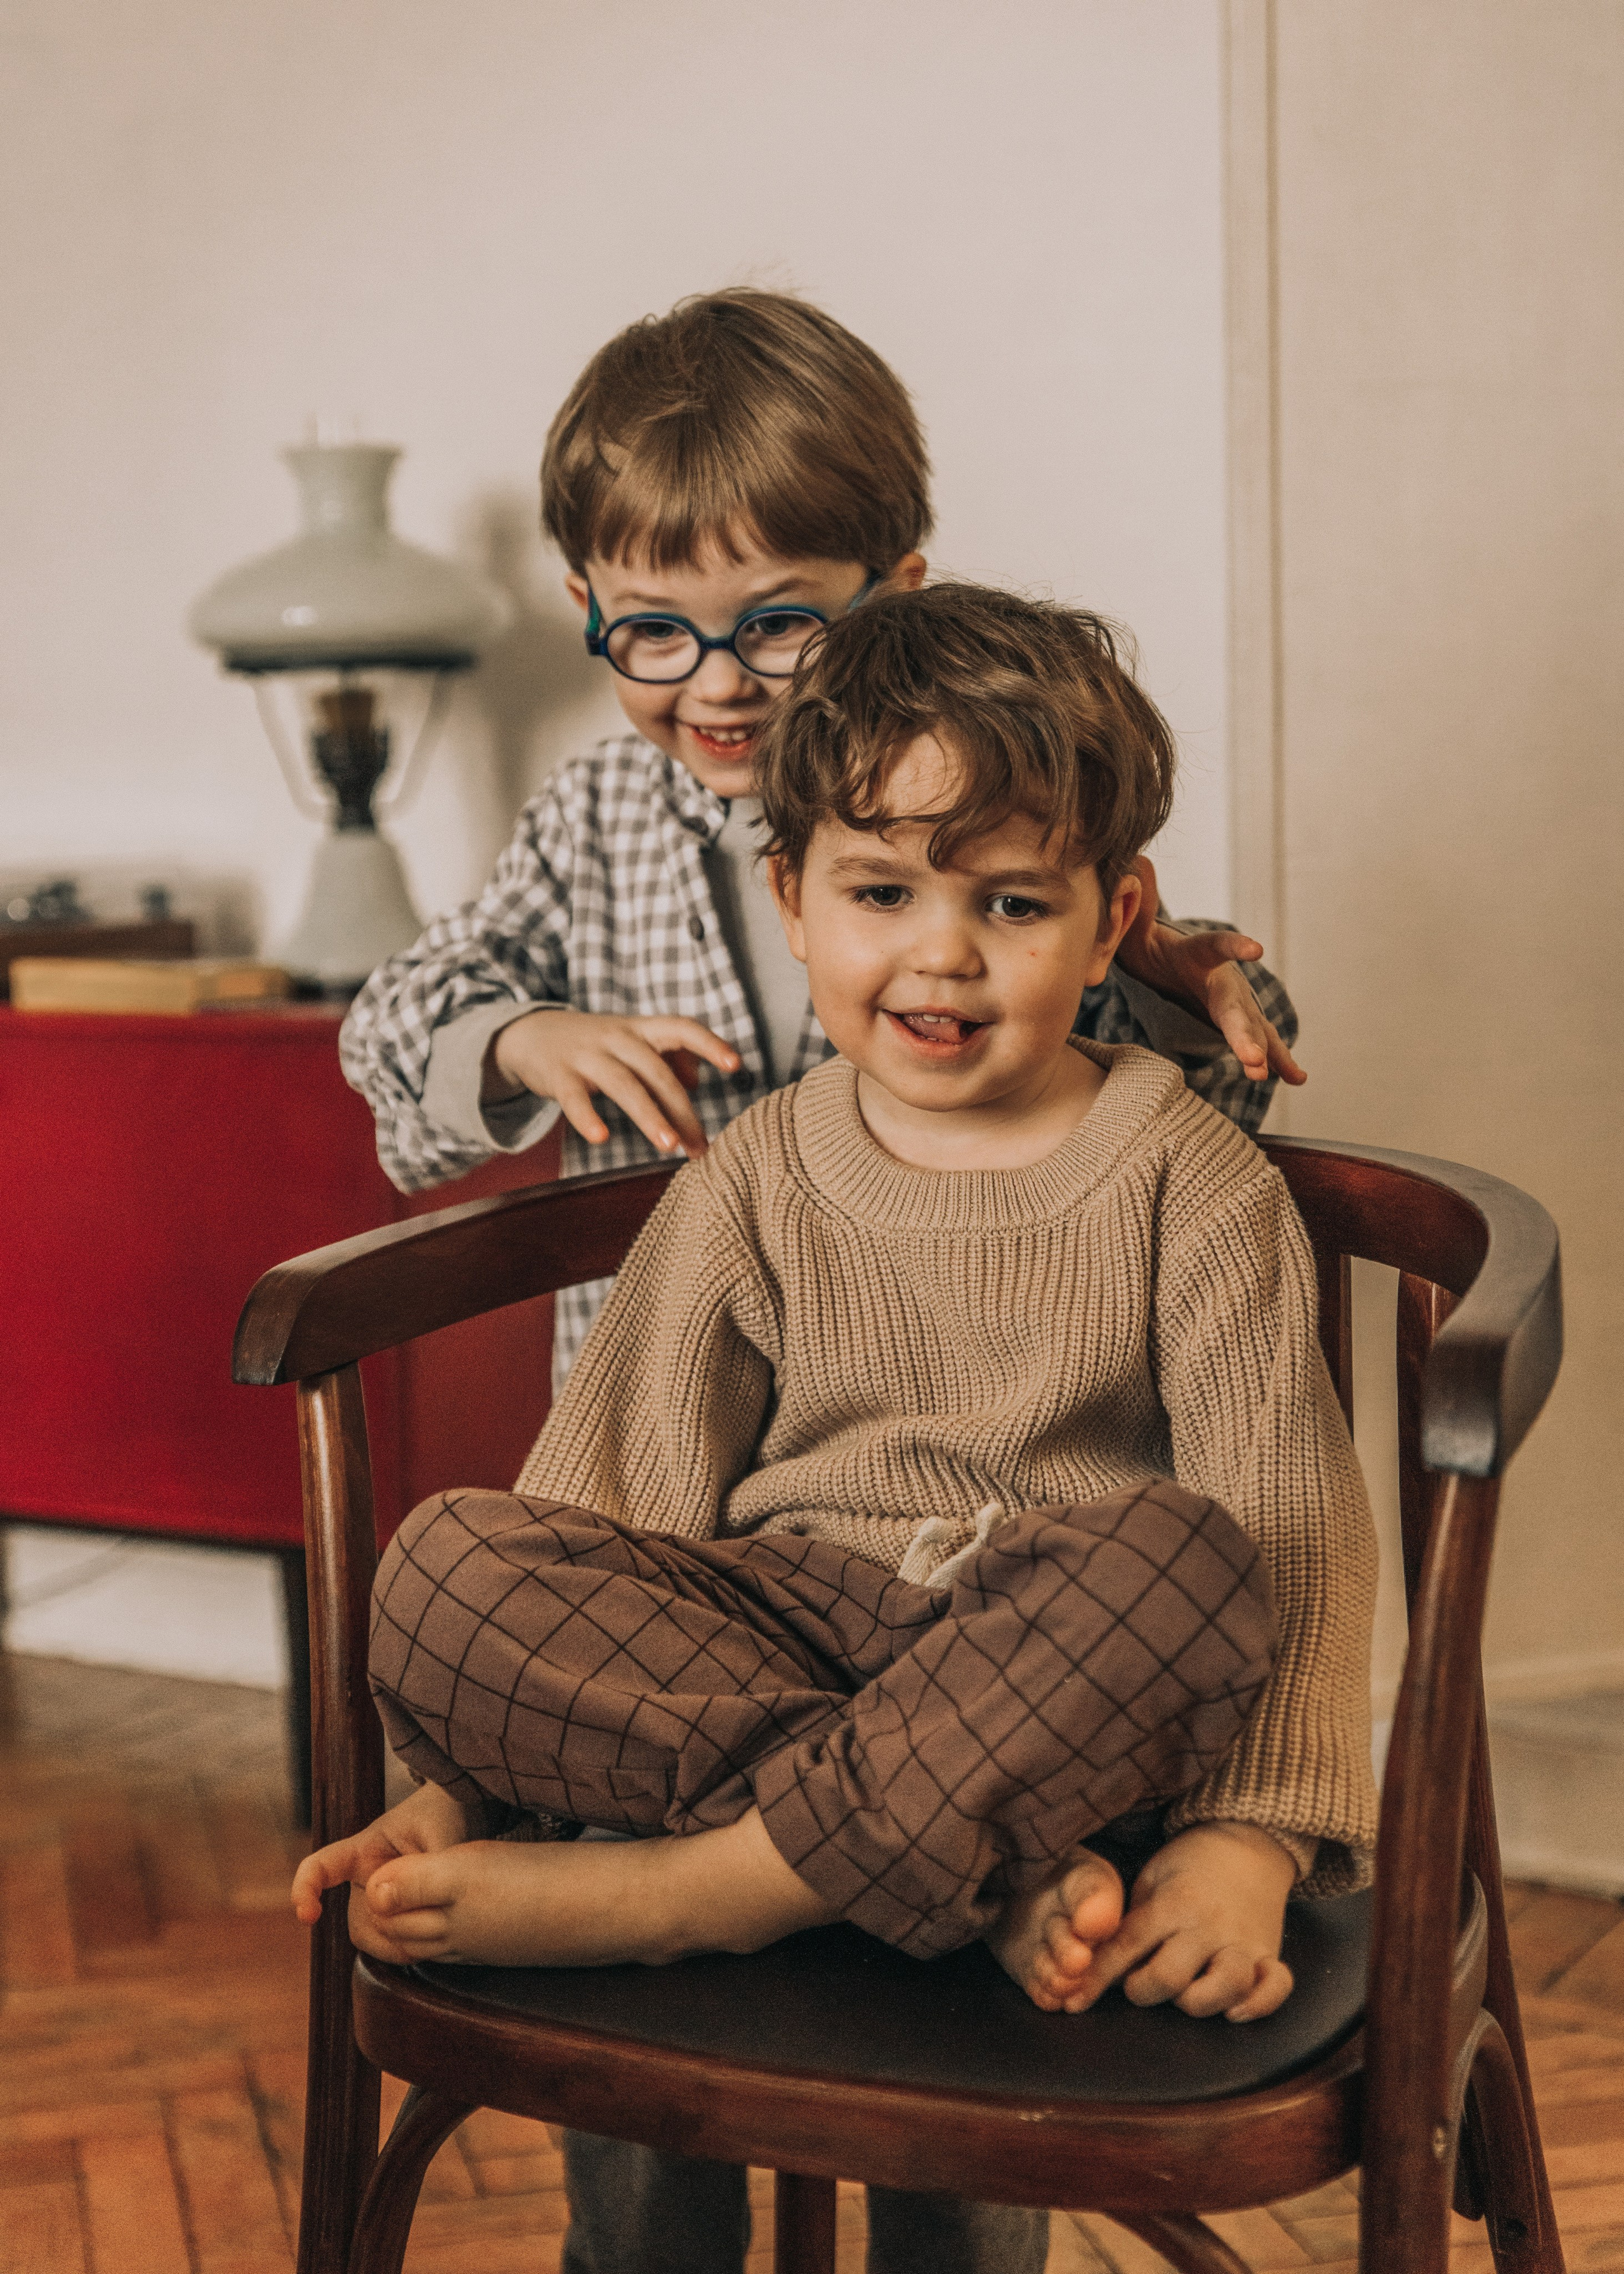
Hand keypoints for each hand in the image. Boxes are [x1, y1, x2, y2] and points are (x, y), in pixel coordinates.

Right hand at [290, 1779, 469, 1929]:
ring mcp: (383, 1903)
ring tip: (438, 1927)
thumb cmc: (446, 1812)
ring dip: (402, 1941)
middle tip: (427, 1916)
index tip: (308, 1915)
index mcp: (365, 1850)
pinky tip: (438, 1939)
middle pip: (357, 1920)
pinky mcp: (401, 1920)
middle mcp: (367, 1880)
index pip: (320, 1867)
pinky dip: (413, 1949)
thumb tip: (417, 1900)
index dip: (305, 1890)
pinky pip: (396, 1947)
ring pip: (375, 1938)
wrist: (467, 1815)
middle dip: (385, 1928)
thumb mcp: (441, 1828)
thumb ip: (431, 1862)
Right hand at [487, 1010, 741, 1157]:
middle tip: (702, 1148)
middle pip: (657, 1072)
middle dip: (683, 1111)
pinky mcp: (559, 1075)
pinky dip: (587, 1117)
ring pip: (624, 1085)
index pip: (682, 1027)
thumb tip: (697, 1081)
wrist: (532, 1033)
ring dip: (650, 1116)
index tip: (735, 1064)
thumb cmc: (596, 1044)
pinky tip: (601, 1137)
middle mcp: (618, 1038)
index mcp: (641, 1030)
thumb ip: (668, 1058)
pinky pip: (575, 1097)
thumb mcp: (633, 1042)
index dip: (709, 1043)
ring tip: (670, 1147)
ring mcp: (587, 1055)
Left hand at [1063, 1821, 1296, 2021]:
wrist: (1248, 1840)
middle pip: (1170, 1978)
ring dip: (1199, 2002)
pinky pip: (1276, 1988)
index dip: (1097, 1979)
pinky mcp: (1271, 1952)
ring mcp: (1243, 1941)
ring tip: (1186, 1993)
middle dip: (1144, 1992)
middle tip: (1140, 1984)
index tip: (1074, 2002)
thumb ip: (1131, 1920)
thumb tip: (1100, 1964)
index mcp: (1172, 1903)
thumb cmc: (1189, 1862)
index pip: (1126, 1947)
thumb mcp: (1151, 1877)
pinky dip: (1259, 2005)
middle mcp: (1208, 1925)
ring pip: (1224, 1988)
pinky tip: (1236, 2011)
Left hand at [1116, 857, 1305, 1088]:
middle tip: (1252, 1059)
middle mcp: (1223, 977)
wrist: (1165, 960)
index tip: (1256, 949)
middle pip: (1235, 1005)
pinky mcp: (1238, 1022)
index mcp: (1197, 953)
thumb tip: (1136, 861)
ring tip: (1271, 1076)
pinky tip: (1298, 1079)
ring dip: (1264, 1051)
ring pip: (1253, 1026)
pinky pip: (1261, 1041)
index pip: (1215, 946)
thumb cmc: (1148, 943)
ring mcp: (1235, 1001)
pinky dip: (1278, 1060)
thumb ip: (1136, 903)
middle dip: (1244, 1032)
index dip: (1234, 946)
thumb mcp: (1135, 925)